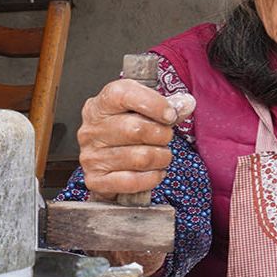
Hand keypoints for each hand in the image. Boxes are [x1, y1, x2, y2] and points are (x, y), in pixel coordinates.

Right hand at [78, 80, 195, 197]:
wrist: (103, 166)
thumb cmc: (124, 134)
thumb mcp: (140, 112)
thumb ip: (165, 107)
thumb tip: (186, 104)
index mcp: (100, 105)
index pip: (123, 95)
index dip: (152, 103)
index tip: (170, 114)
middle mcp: (91, 130)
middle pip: (136, 129)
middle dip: (162, 135)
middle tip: (165, 138)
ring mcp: (91, 156)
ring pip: (140, 158)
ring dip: (161, 158)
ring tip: (161, 156)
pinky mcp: (96, 180)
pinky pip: (133, 181)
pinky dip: (152, 178)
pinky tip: (154, 172)